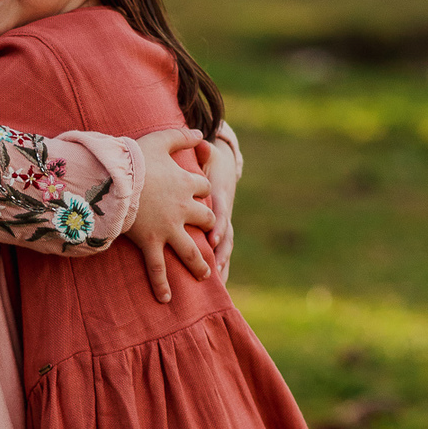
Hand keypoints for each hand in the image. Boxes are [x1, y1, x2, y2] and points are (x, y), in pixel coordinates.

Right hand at [128, 127, 215, 302]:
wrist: (115, 178)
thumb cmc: (134, 157)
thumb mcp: (161, 140)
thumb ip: (182, 136)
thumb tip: (202, 132)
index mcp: (187, 184)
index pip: (204, 188)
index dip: (201, 189)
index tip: (197, 191)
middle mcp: (183, 209)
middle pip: (205, 218)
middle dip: (208, 224)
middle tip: (209, 234)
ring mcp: (168, 229)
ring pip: (190, 250)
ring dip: (199, 264)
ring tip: (206, 275)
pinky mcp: (151, 243)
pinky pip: (158, 268)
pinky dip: (161, 284)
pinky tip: (166, 299)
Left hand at [204, 136, 237, 283]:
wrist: (222, 169)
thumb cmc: (210, 164)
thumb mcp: (207, 155)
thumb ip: (204, 152)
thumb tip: (202, 143)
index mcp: (219, 196)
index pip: (220, 211)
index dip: (217, 224)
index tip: (212, 236)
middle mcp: (223, 213)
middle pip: (225, 234)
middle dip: (220, 250)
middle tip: (214, 264)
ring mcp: (223, 224)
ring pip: (225, 246)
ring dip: (222, 262)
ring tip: (217, 279)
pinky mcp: (219, 233)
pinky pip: (221, 252)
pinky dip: (222, 267)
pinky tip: (219, 285)